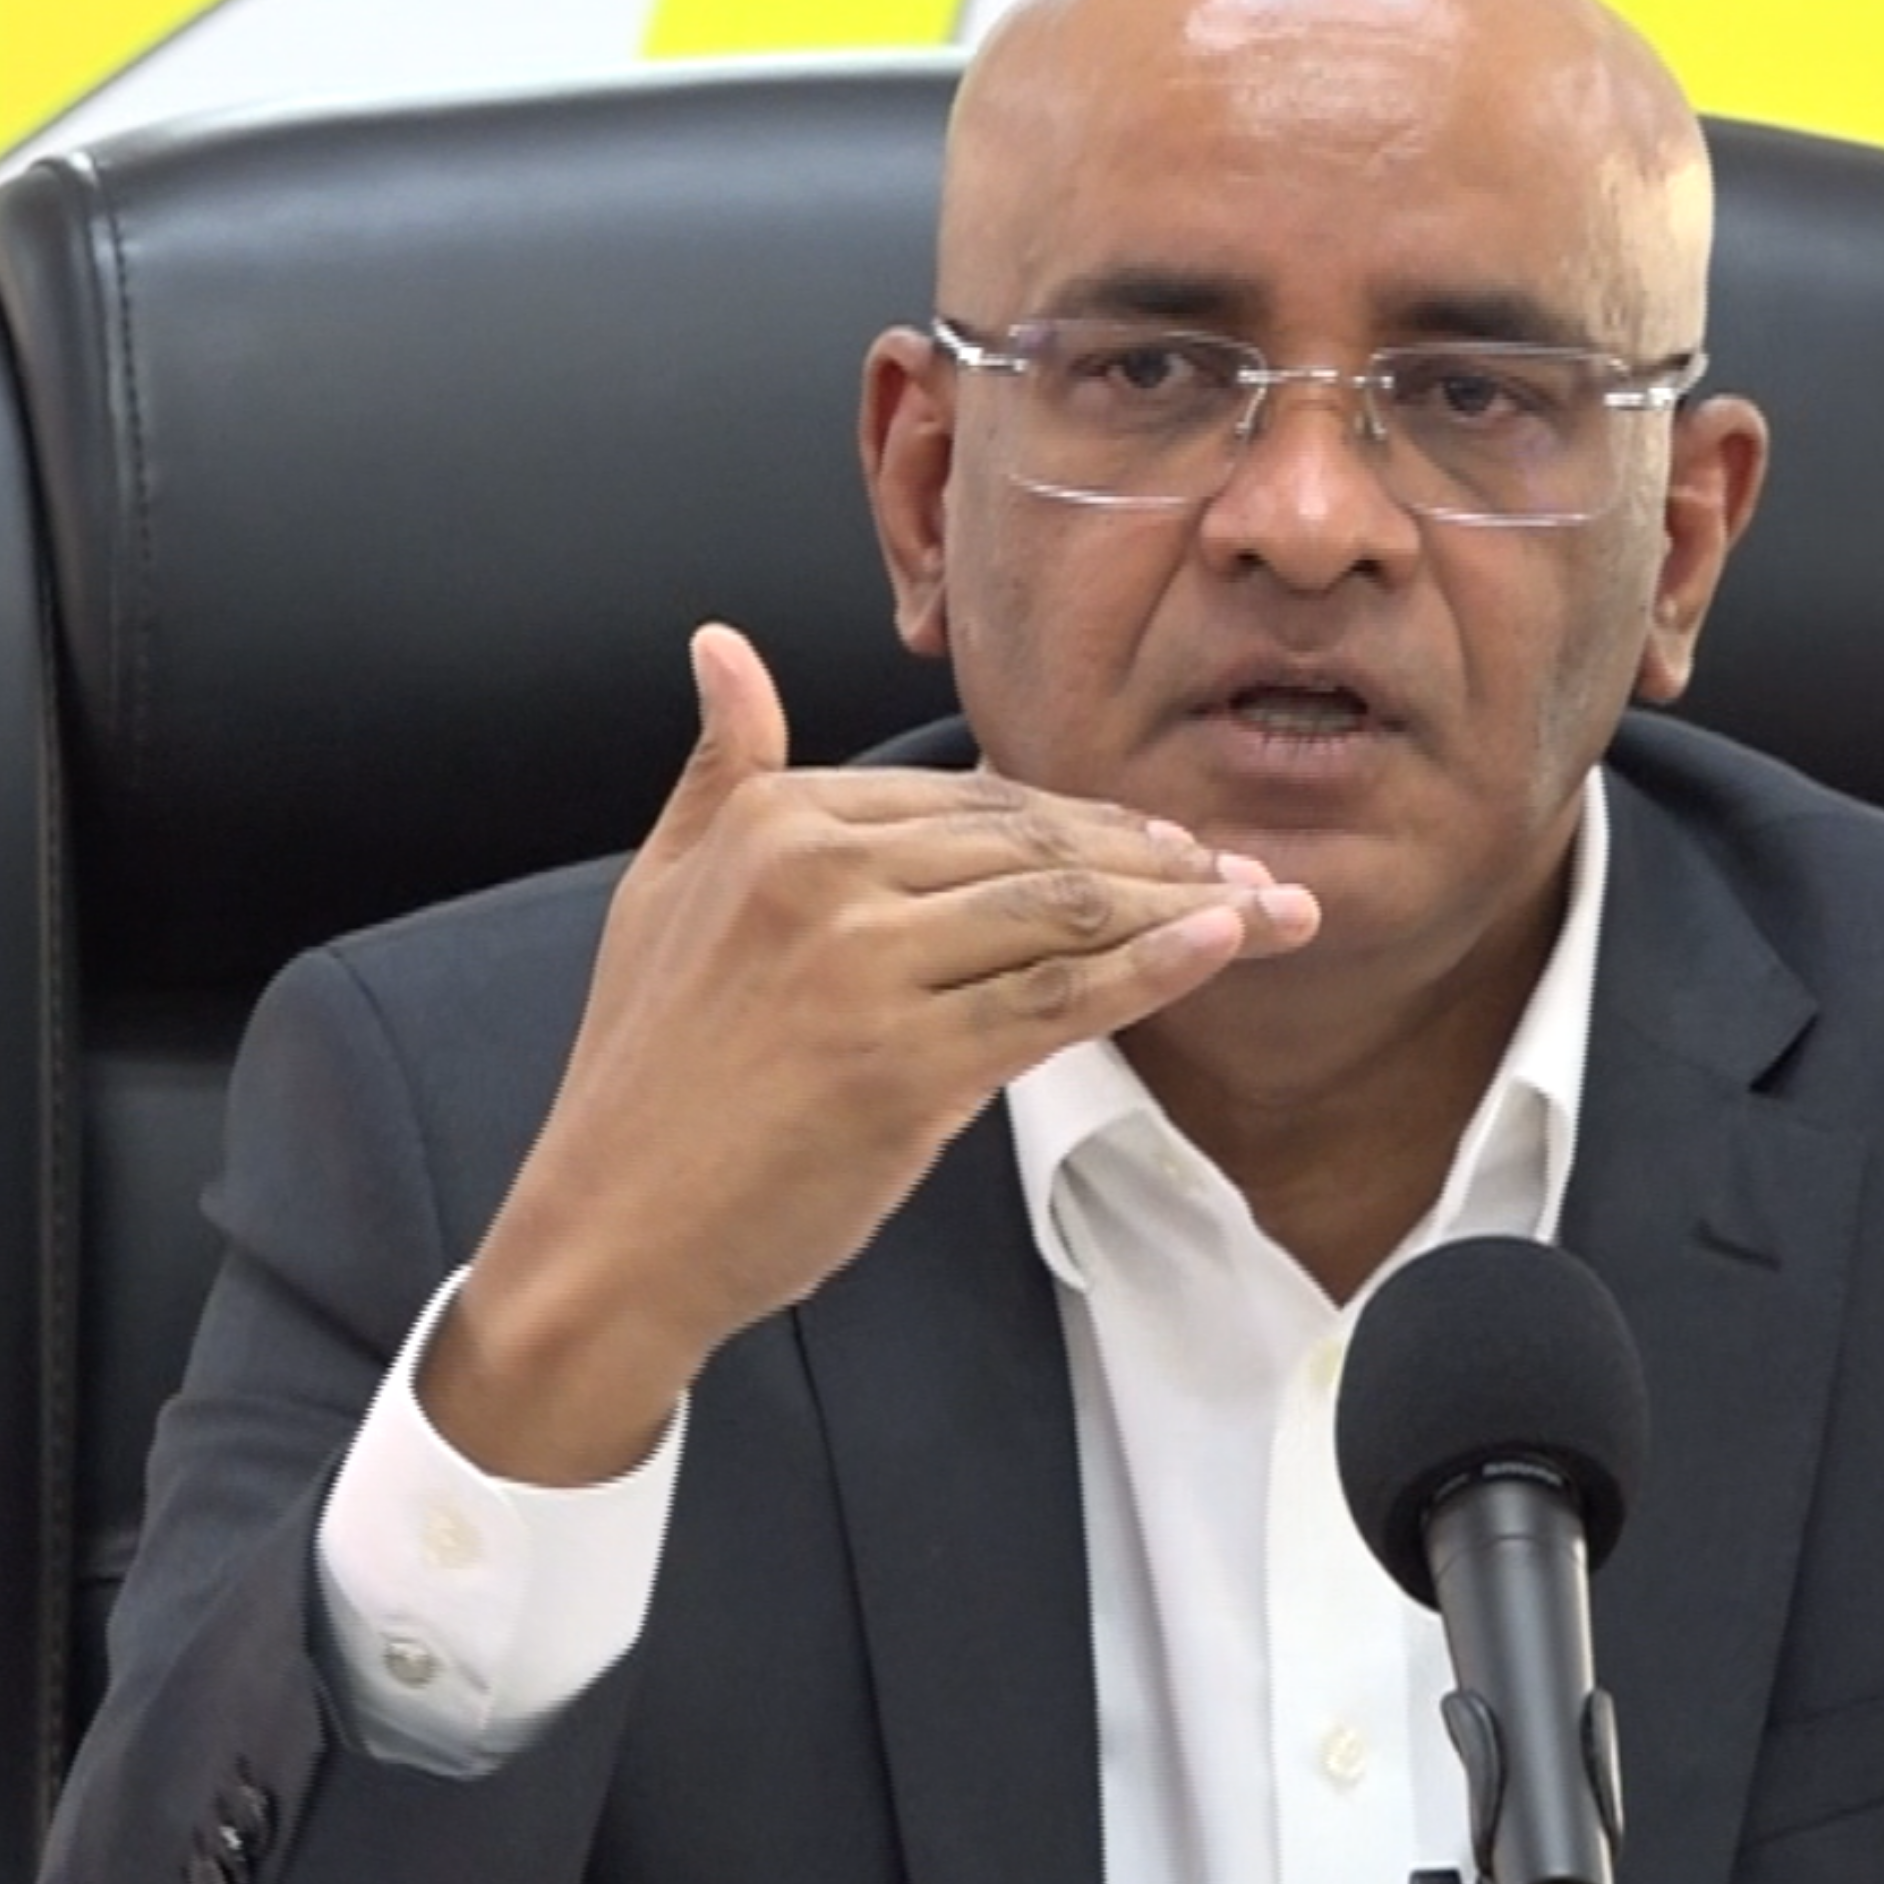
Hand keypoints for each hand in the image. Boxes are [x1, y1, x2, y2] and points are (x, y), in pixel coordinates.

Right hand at [429, 623, 1315, 1481]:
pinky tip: (1226, 948)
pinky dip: (1156, 969)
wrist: (610, 1236)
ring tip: (1273, 910)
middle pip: (1033, 845)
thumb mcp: (661, 890)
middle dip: (1159, 858)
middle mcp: (818, 873)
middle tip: (1253, 871)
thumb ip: (719, 769)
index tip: (1167, 844)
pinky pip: (1058, 1000)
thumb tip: (722, 647)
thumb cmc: (646, 1078)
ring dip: (1187, 908)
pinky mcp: (903, 1065)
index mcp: (774, 820)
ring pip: (1062, 912)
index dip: (1084, 820)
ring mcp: (862, 968)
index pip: (972, 800)